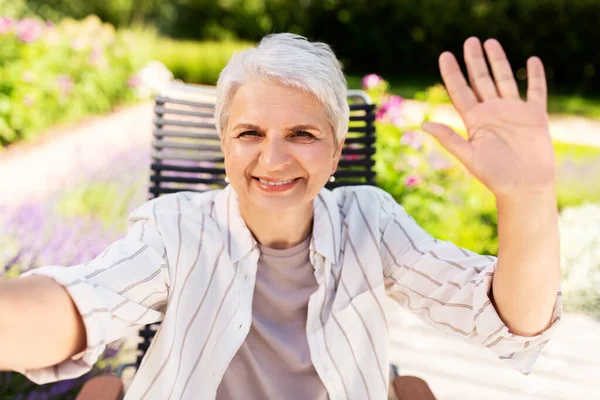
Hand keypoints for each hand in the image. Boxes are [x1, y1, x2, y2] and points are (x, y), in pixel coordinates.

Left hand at [422, 37, 556, 199]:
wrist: (524, 188)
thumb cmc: (495, 176)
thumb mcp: (468, 155)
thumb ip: (449, 138)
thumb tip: (423, 124)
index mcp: (474, 120)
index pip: (460, 91)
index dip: (452, 73)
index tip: (444, 55)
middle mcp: (492, 112)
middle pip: (481, 80)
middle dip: (474, 60)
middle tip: (469, 41)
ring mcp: (513, 112)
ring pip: (504, 79)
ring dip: (498, 61)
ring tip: (490, 42)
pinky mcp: (534, 116)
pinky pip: (535, 91)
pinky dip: (535, 76)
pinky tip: (531, 61)